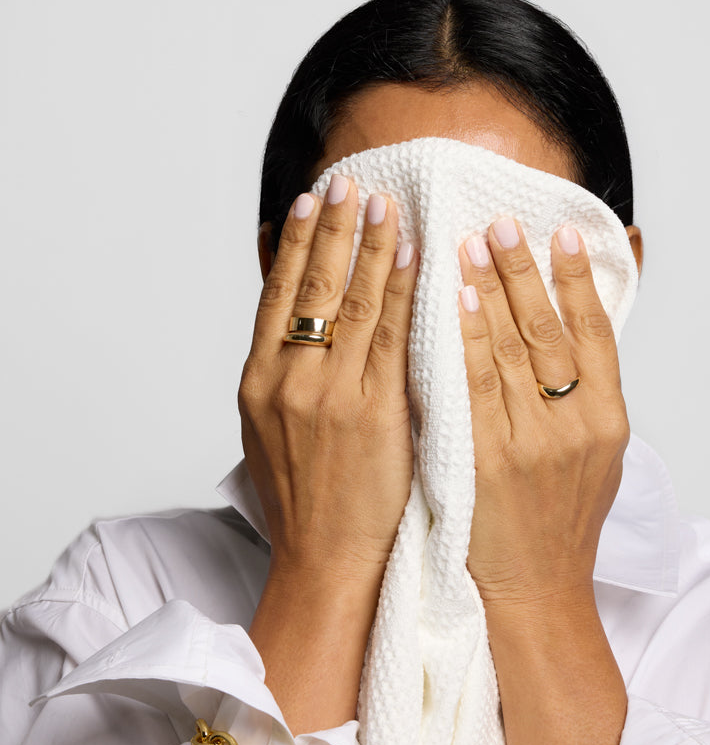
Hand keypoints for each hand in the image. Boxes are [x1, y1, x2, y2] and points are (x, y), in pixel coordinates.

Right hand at [239, 175, 418, 593]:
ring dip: (370, 246)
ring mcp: (330, 395)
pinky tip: (416, 257)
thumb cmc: (303, 501)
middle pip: (312, 285)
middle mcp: (288, 380)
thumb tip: (290, 323)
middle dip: (333, 228)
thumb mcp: (270, 430)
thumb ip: (279, 371)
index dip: (295, 242)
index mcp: (258, 381)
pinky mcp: (376, 412)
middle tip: (350, 181)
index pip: (276, 293)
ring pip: (353, 302)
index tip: (311, 201)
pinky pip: (394, 337)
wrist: (324, 562)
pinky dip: (403, 292)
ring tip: (384, 203)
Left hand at [457, 216, 628, 611]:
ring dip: (491, 291)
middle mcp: (575, 427)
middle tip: (501, 221)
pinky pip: (473, 388)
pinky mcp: (485, 462)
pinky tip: (456, 301)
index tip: (561, 234)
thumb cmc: (562, 522)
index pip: (596, 333)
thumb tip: (579, 326)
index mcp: (608, 420)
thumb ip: (589, 392)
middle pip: (550, 330)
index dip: (578, 280)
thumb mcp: (597, 455)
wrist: (536, 592)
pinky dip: (466, 340)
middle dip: (523, 271)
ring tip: (470, 243)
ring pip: (511, 350)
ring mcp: (530, 444)